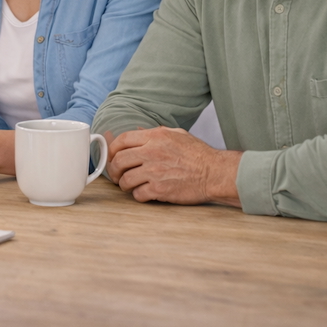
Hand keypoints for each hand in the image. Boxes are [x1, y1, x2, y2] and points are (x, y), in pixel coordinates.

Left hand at [105, 127, 241, 206]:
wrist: (215, 173)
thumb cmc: (198, 154)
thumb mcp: (176, 134)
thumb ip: (155, 132)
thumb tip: (138, 130)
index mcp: (155, 137)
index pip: (122, 140)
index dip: (112, 149)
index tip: (112, 156)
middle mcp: (152, 153)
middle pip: (119, 160)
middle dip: (114, 169)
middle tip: (117, 174)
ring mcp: (155, 172)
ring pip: (125, 179)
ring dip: (124, 184)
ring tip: (128, 185)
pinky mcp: (160, 190)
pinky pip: (138, 194)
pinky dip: (137, 195)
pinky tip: (143, 193)